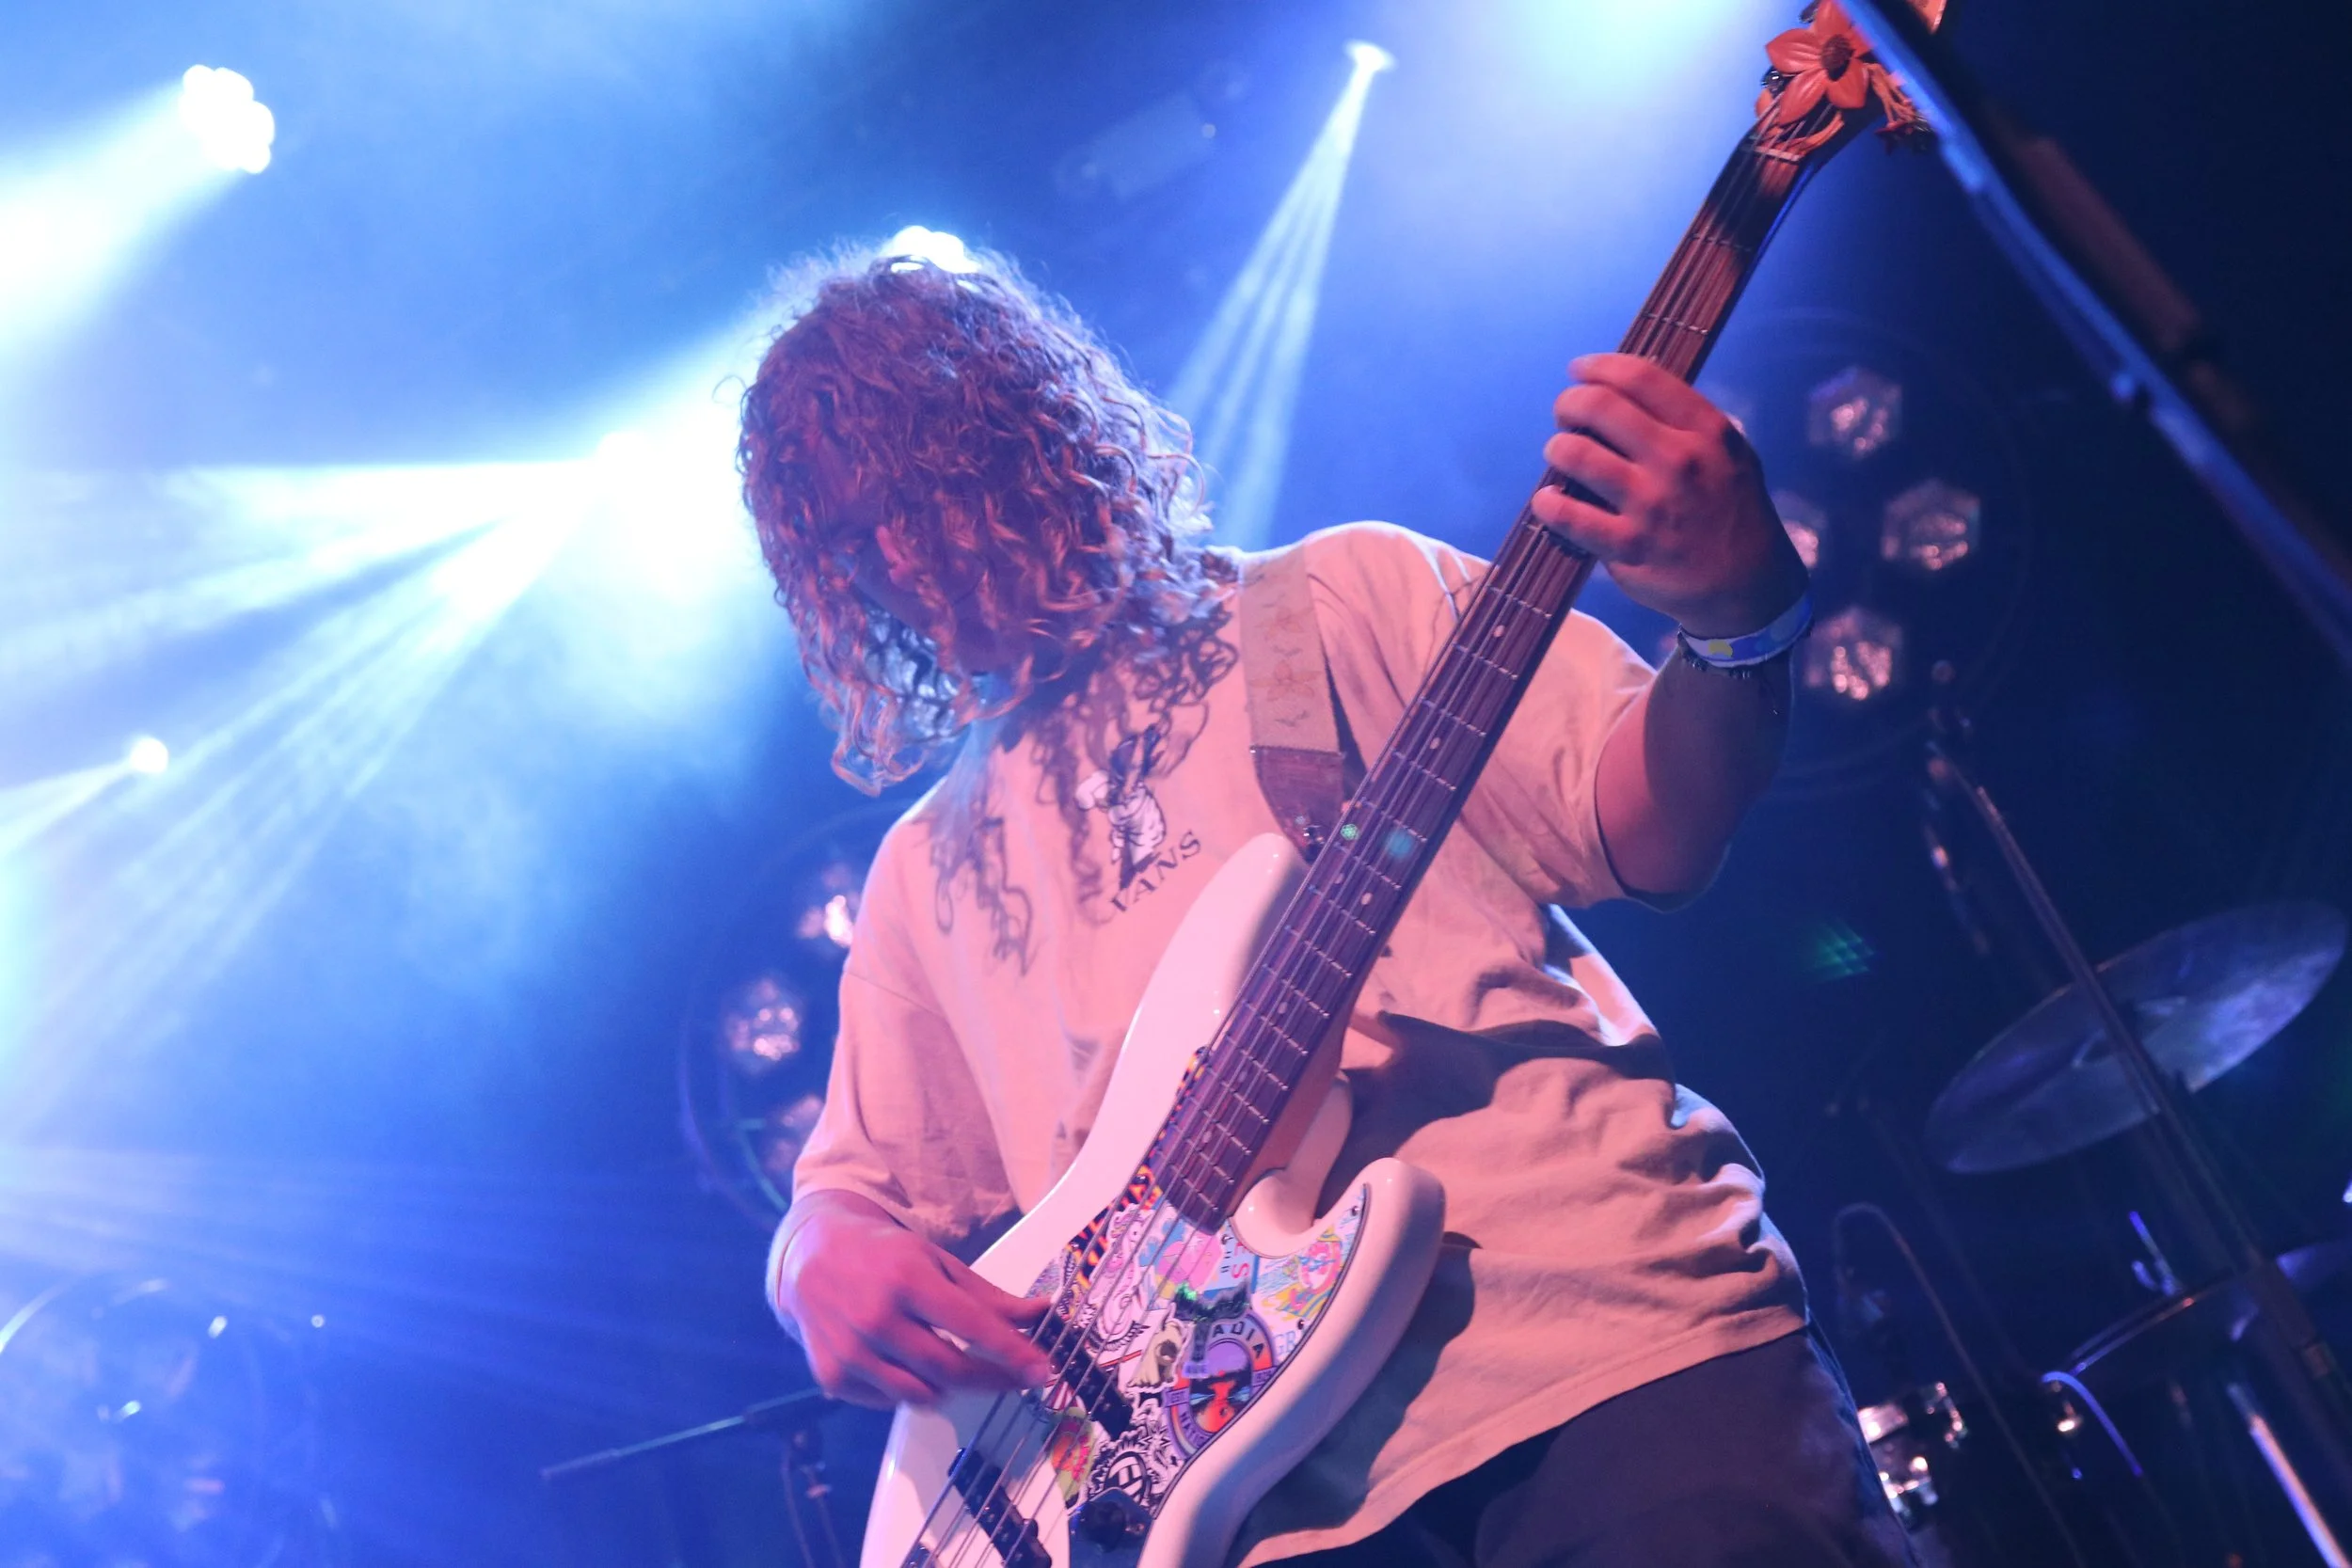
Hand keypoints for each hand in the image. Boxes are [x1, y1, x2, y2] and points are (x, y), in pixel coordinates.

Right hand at [772, 1190, 1054, 1408]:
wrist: (809, 1258)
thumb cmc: (884, 1256)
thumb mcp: (935, 1262)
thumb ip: (986, 1296)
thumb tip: (1040, 1312)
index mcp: (907, 1280)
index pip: (971, 1327)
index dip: (1012, 1353)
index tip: (1042, 1371)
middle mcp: (876, 1318)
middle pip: (950, 1369)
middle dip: (992, 1379)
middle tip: (1016, 1380)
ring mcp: (850, 1352)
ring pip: (921, 1394)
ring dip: (949, 1386)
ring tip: (956, 1364)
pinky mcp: (831, 1377)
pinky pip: (888, 1401)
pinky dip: (909, 1389)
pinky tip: (909, 1364)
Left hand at [1532, 353, 1806, 637]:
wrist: (1747, 582)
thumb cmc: (1728, 507)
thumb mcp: (1726, 452)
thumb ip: (1682, 420)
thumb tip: (1622, 385)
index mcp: (1705, 430)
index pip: (1640, 378)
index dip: (1598, 367)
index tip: (1578, 370)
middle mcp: (1679, 460)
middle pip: (1600, 408)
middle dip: (1569, 404)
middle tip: (1565, 415)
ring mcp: (1653, 504)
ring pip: (1578, 455)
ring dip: (1557, 448)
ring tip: (1559, 453)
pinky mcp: (1629, 546)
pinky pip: (1571, 517)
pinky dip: (1549, 504)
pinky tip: (1547, 500)